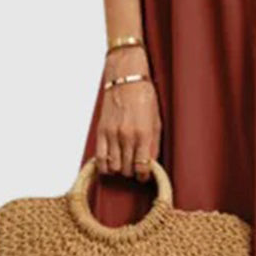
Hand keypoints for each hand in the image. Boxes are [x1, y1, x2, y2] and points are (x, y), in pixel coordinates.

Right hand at [96, 47, 161, 181]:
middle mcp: (127, 136)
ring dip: (119, 170)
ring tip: (124, 165)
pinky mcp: (101, 131)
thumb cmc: (145, 98)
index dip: (144, 176)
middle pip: (127, 169)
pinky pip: (99, 158)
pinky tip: (110, 165)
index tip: (144, 176)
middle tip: (135, 168)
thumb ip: (154, 144)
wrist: (126, 79)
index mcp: (144, 134)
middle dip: (132, 173)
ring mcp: (112, 134)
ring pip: (113, 167)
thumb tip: (151, 164)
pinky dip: (104, 166)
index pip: (143, 166)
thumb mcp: (157, 121)